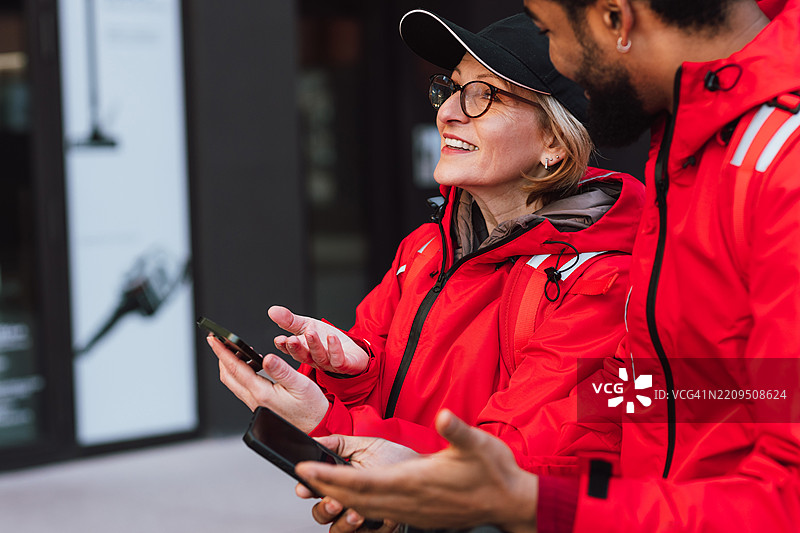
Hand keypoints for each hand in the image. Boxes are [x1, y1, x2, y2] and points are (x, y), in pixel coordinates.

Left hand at [207, 335, 328, 432]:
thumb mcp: (301, 385)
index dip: (223, 352)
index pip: (236, 369)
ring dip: (230, 365)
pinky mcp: (260, 406)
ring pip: (234, 383)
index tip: (214, 339)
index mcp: (262, 393)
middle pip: (228, 376)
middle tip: (219, 341)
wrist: (317, 427)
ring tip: (236, 349)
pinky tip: (252, 365)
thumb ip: (282, 371)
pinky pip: (243, 387)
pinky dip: (241, 373)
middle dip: (221, 357)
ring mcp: (256, 404)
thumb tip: (267, 358)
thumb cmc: (312, 409)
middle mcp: (255, 400)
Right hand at [268, 305, 368, 374]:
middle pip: (303, 355)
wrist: (351, 352)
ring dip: (314, 345)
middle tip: (290, 340)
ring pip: (319, 356)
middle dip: (296, 348)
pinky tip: (332, 337)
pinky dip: (334, 348)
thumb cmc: (327, 340)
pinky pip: (339, 359)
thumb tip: (272, 310)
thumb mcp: (307, 325)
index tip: (279, 339)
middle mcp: (314, 359)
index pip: (290, 349)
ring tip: (310, 333)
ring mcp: (328, 363)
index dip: (284, 346)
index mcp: (303, 350)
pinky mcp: (344, 364)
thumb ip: (290, 320)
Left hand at [295, 410, 538, 532]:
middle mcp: (408, 501)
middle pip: (356, 499)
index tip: (305, 469)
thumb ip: (457, 431)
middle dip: (325, 488)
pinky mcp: (418, 516)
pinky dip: (359, 506)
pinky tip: (353, 500)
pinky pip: (380, 514)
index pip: (363, 482)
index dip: (331, 477)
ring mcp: (412, 512)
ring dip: (340, 498)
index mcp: (415, 482)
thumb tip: (444, 416)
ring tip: (319, 486)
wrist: (511, 501)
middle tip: (300, 477)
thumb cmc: (494, 472)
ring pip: (365, 509)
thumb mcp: (478, 444)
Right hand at [295, 435, 416, 531]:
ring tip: (355, 513)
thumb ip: (340, 443)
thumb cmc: (395, 457)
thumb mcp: (366, 445)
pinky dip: (368, 530)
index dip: (307, 489)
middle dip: (325, 509)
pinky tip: (372, 520)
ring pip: (338, 530)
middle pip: (321, 514)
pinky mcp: (378, 527)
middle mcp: (348, 499)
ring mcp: (361, 515)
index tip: (306, 487)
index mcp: (340, 480)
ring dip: (343, 523)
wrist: (423, 469)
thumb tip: (316, 440)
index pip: (315, 489)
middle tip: (335, 501)